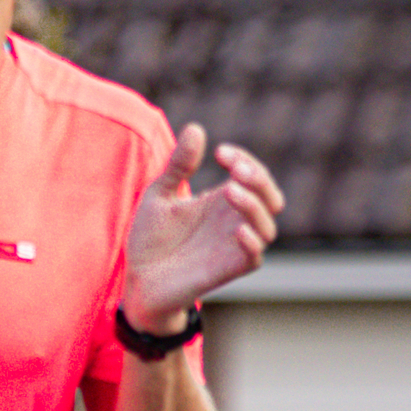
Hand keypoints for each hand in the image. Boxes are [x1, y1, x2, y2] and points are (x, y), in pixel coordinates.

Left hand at [119, 123, 282, 328]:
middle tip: (234, 170)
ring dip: (254, 205)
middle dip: (259, 179)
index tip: (219, 152)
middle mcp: (233, 221)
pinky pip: (254, 257)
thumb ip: (178, 166)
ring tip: (229, 191)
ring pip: (268, 226)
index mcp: (221, 200)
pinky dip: (252, 242)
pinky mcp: (228, 270)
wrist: (138, 281)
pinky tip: (236, 230)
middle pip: (271, 197)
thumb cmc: (150, 239)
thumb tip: (196, 129)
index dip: (244, 158)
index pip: (252, 174)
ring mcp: (233, 246)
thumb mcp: (159, 194)